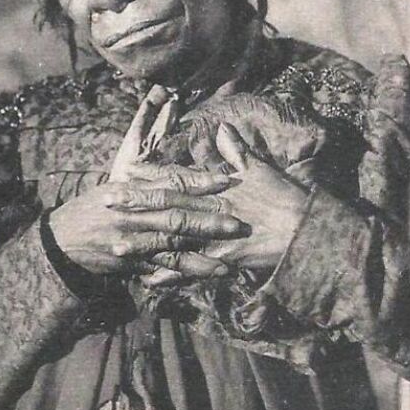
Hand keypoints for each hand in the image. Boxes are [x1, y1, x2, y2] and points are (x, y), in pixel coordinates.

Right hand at [48, 168, 246, 276]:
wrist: (60, 240)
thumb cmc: (92, 209)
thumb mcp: (116, 187)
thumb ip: (147, 182)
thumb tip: (180, 174)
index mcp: (131, 190)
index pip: (170, 183)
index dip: (199, 182)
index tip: (226, 181)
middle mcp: (133, 214)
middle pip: (176, 216)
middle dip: (208, 220)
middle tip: (237, 223)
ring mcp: (130, 240)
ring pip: (171, 246)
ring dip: (202, 255)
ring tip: (228, 260)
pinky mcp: (128, 262)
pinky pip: (160, 268)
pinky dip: (183, 273)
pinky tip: (206, 276)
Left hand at [127, 123, 308, 280]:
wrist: (306, 231)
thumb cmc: (286, 198)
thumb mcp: (260, 170)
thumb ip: (237, 152)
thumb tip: (222, 128)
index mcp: (217, 189)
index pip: (176, 180)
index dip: (149, 177)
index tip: (124, 172)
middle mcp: (211, 210)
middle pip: (165, 207)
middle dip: (134, 205)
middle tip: (104, 202)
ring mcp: (215, 237)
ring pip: (172, 239)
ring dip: (143, 244)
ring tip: (115, 247)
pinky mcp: (223, 260)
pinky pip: (191, 271)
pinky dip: (171, 277)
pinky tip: (149, 282)